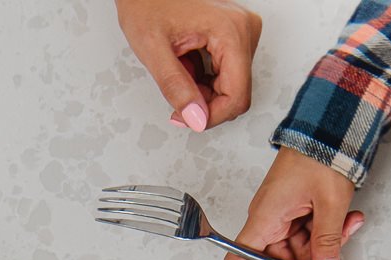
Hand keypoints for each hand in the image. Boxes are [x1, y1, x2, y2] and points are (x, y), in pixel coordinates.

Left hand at [116, 0, 261, 130]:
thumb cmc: (147, 4)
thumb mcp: (153, 49)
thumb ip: (175, 87)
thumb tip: (196, 118)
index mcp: (230, 30)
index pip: (237, 97)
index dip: (211, 117)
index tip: (187, 118)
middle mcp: (243, 29)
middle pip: (236, 93)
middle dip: (205, 104)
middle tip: (177, 93)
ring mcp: (242, 31)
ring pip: (232, 86)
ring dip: (204, 92)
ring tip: (181, 70)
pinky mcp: (235, 35)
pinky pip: (228, 74)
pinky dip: (205, 81)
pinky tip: (188, 65)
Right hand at [224, 147, 363, 259]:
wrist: (333, 122)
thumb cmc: (320, 150)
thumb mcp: (329, 202)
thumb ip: (327, 242)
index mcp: (264, 218)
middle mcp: (269, 222)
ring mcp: (284, 220)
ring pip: (301, 255)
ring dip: (328, 250)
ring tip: (350, 228)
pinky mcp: (298, 215)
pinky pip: (311, 239)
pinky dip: (331, 235)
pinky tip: (349, 222)